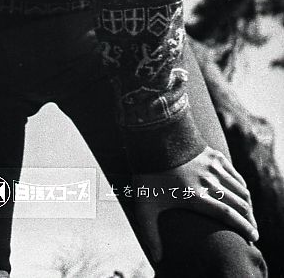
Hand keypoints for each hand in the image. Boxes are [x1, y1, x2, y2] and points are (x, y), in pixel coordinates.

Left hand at [132, 146, 258, 262]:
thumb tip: (157, 258)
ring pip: (241, 190)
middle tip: (251, 230)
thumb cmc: (147, 174)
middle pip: (240, 204)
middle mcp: (209, 181)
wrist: (151, 138)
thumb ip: (151, 233)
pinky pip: (236, 175)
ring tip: (247, 215)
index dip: (243, 227)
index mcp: (195, 195)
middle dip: (250, 219)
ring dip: (247, 204)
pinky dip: (242, 187)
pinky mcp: (215, 156)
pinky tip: (240, 195)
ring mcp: (213, 167)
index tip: (252, 237)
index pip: (228, 215)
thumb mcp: (144, 205)